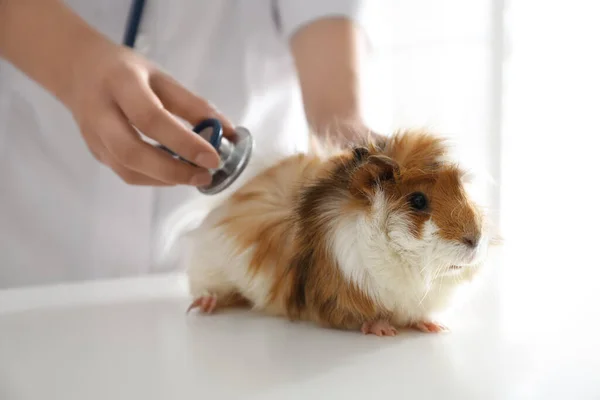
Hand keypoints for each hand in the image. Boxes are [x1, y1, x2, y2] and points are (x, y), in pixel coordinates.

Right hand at [0, 0, 233, 186]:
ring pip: (128, 170)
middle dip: (173, 171)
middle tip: (205, 175)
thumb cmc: (125, 71)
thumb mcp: (161, 77)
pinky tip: (175, 173)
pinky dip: (155, 179)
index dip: (184, 142)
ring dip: (166, 179)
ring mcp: (94, 137)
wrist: (76, 70)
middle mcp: (101, 113)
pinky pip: (126, 173)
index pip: (150, 118)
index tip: (214, 157)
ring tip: (196, 176)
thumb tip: (229, 132)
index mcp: (120, 84)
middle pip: (132, 153)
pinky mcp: (95, 153)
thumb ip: (193, 105)